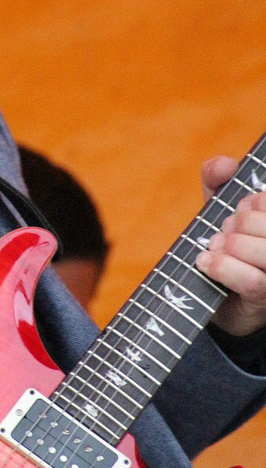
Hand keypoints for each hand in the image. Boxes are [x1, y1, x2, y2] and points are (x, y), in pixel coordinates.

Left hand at [196, 156, 265, 335]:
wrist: (221, 302)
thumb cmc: (227, 249)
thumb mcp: (219, 210)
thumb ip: (218, 182)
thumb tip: (224, 165)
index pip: (265, 200)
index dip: (249, 203)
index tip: (239, 213)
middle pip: (259, 221)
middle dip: (234, 225)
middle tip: (224, 236)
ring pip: (260, 250)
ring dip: (228, 247)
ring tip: (215, 248)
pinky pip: (250, 279)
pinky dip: (222, 267)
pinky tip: (206, 263)